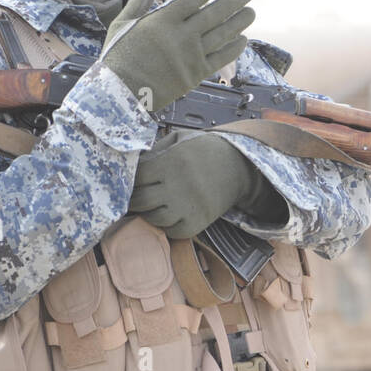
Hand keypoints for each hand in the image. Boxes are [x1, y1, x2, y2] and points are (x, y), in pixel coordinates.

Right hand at [102, 0, 253, 112]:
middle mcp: (180, 36)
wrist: (120, 94)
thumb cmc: (119, 56)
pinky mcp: (195, 75)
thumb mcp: (123, 23)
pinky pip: (221, 58)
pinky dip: (234, 48)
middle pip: (214, 13)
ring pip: (222, 34)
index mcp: (161, 21)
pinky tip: (242, 38)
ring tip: (251, 11)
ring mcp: (190, 56)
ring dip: (240, 21)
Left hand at [129, 130, 285, 237]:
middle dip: (133, 199)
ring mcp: (188, 207)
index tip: (131, 180)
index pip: (137, 177)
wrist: (240, 166)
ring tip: (154, 204)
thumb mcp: (180, 139)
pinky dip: (167, 226)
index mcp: (171, 162)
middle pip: (140, 200)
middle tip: (135, 196)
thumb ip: (155, 149)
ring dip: (149, 213)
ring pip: (153, 218)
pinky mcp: (198, 222)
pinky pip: (172, 232)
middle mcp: (178, 186)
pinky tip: (171, 214)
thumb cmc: (205, 150)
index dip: (130, 179)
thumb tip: (131, 163)